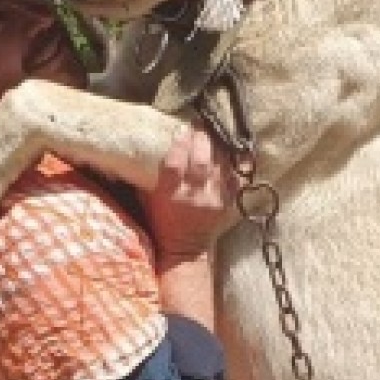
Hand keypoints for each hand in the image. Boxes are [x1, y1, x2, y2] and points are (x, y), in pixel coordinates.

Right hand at [145, 127, 237, 262]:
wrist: (183, 250)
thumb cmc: (160, 222)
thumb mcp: (147, 199)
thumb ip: (149, 175)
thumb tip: (149, 148)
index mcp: (170, 193)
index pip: (176, 160)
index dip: (181, 141)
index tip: (182, 129)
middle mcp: (194, 196)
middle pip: (201, 160)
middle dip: (201, 141)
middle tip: (199, 130)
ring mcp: (213, 201)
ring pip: (220, 166)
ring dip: (217, 150)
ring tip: (212, 139)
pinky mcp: (226, 205)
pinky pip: (233, 179)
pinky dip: (231, 166)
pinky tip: (226, 156)